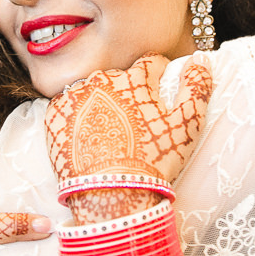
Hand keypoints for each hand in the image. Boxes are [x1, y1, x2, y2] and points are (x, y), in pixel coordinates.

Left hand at [45, 54, 211, 221]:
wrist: (110, 195)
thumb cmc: (153, 162)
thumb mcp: (186, 125)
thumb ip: (197, 87)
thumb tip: (200, 59)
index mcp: (135, 78)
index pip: (151, 63)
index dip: (159, 78)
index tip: (159, 95)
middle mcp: (102, 79)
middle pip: (120, 78)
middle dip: (129, 94)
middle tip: (135, 125)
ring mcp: (75, 95)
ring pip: (93, 91)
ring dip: (101, 104)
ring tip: (110, 135)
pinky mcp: (54, 114)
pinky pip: (68, 107)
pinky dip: (77, 118)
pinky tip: (87, 138)